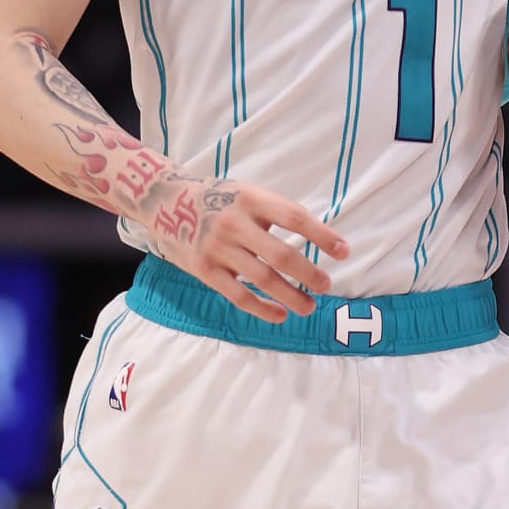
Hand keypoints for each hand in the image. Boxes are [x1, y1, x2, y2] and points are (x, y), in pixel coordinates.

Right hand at [133, 169, 348, 322]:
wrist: (164, 200)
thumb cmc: (218, 198)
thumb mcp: (246, 193)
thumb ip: (276, 212)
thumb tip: (321, 238)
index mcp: (251, 199)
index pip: (294, 217)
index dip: (322, 235)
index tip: (344, 251)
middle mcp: (234, 223)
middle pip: (280, 254)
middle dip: (308, 274)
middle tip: (326, 285)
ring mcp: (218, 248)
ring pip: (262, 279)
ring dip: (290, 296)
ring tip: (309, 306)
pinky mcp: (204, 269)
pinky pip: (238, 295)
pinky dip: (262, 308)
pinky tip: (280, 315)